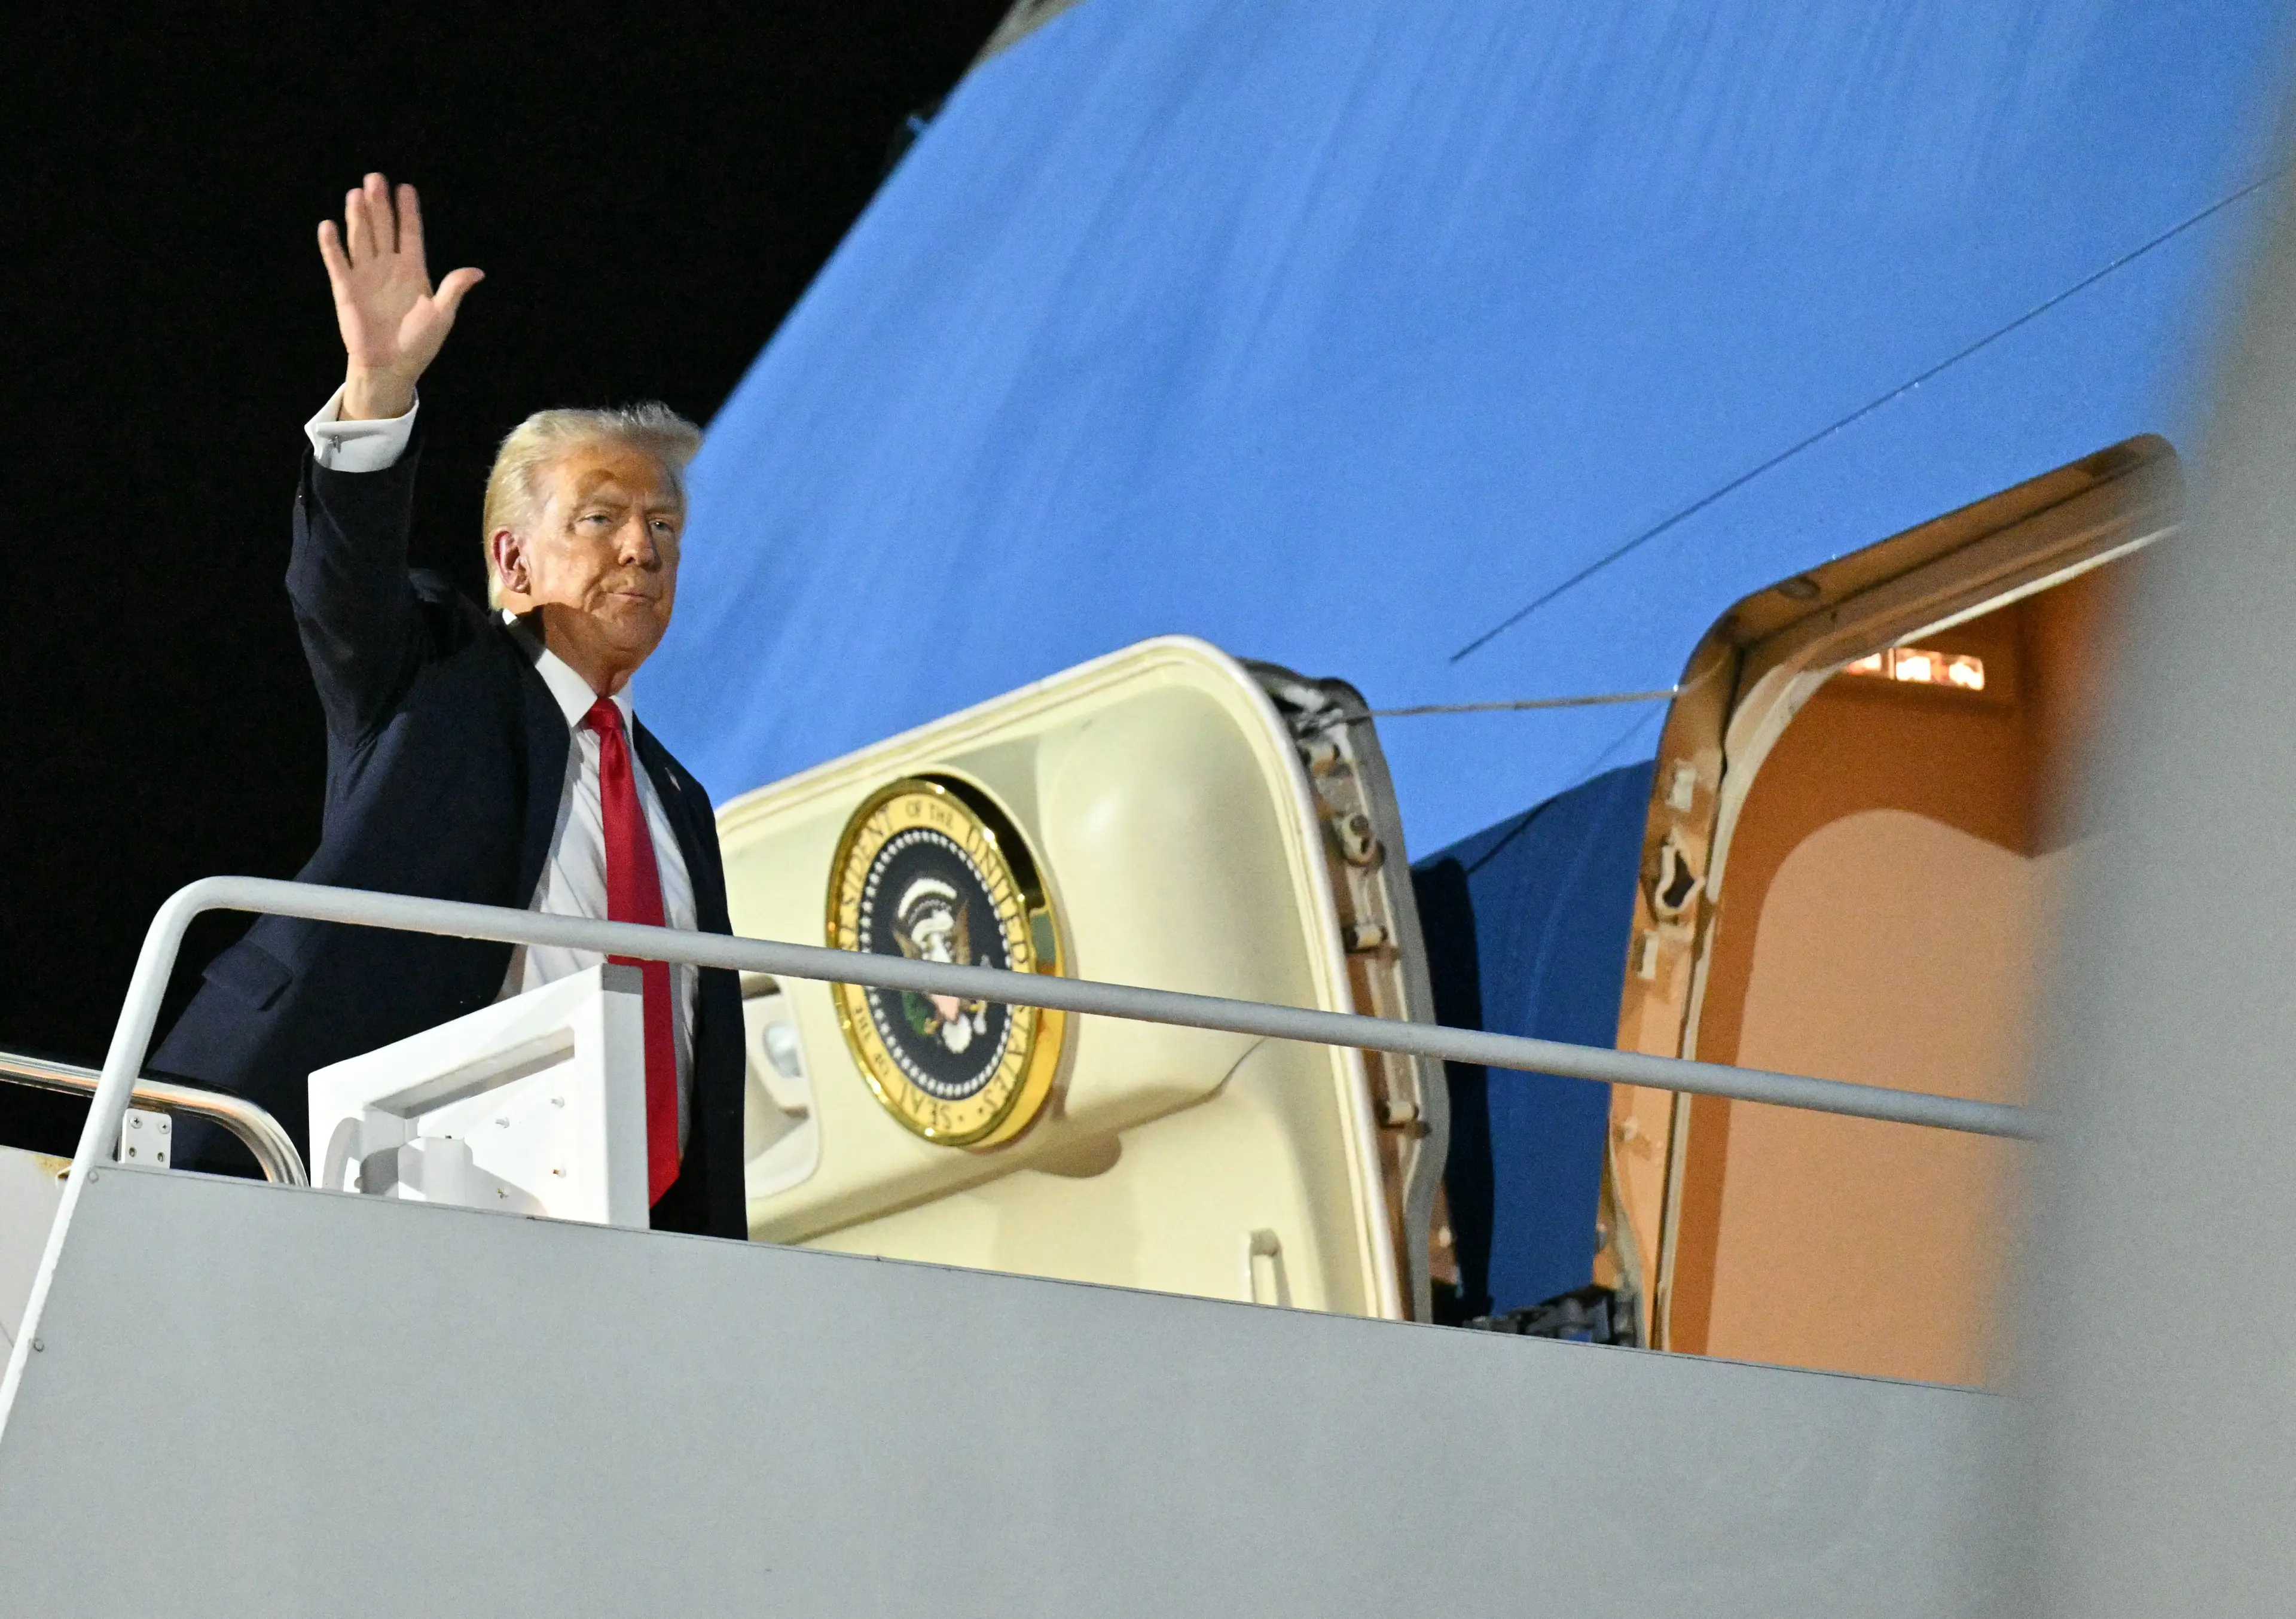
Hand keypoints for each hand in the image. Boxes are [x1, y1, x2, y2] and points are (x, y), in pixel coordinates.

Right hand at [317, 173, 482, 419]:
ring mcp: (366, 276)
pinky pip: (337, 262)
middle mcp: (388, 267)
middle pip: (383, 229)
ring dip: (358, 217)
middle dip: (380, 205)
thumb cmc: (419, 343)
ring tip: (356, 193)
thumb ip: (453, 289)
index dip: (408, 212)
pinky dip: (332, 246)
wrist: (391, 366)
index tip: (406, 188)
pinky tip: (329, 225)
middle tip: (376, 178)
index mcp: (413, 271)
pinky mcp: (346, 289)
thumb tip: (477, 272)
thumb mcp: (442, 316)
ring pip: (361, 239)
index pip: (410, 234)